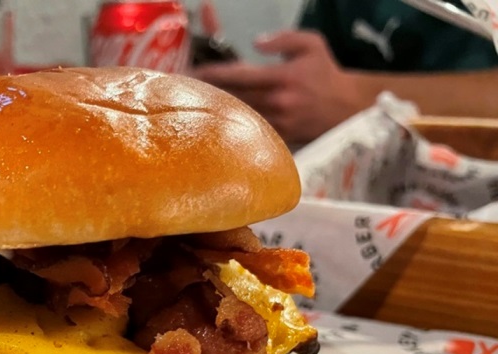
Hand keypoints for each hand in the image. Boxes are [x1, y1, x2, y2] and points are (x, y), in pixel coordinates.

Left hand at [193, 30, 367, 143]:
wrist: (346, 108)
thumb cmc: (324, 74)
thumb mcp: (311, 44)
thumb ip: (283, 38)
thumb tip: (256, 43)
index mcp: (283, 77)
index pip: (240, 75)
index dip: (213, 73)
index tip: (193, 71)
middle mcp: (278, 101)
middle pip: (232, 97)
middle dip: (207, 93)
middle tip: (183, 89)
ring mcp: (277, 123)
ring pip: (237, 117)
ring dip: (214, 112)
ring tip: (192, 107)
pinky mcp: (278, 139)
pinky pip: (249, 133)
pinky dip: (230, 128)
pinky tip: (213, 125)